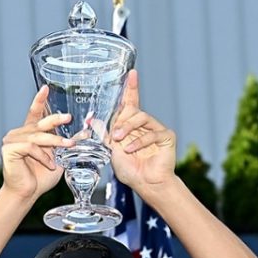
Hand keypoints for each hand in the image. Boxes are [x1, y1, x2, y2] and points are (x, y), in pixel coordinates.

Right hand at [0, 86, 73, 199]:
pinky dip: (43, 156)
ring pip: (37, 136)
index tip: (46, 88)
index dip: (40, 100)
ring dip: (55, 142)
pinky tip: (50, 164)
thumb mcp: (59, 158)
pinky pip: (30, 147)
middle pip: (39, 123)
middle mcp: (18, 134)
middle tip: (68, 118)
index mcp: (29, 133)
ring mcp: (11, 140)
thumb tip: (85, 132)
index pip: (34, 114)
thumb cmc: (41, 177)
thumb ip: (68, 144)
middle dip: (55, 119)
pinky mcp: (8, 149)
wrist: (27, 193)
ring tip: (69, 146)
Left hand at [108, 70, 177, 193]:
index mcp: (130, 126)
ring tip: (120, 141)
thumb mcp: (110, 150)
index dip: (131, 88)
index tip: (131, 74)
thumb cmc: (129, 169)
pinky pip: (152, 132)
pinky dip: (140, 141)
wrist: (145, 184)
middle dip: (121, 120)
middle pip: (133, 109)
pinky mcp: (166, 136)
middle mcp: (144, 125)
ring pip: (141, 117)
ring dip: (128, 129)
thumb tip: (91, 119)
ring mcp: (156, 129)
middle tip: (114, 135)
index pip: (130, 103)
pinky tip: (131, 149)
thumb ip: (103, 133)